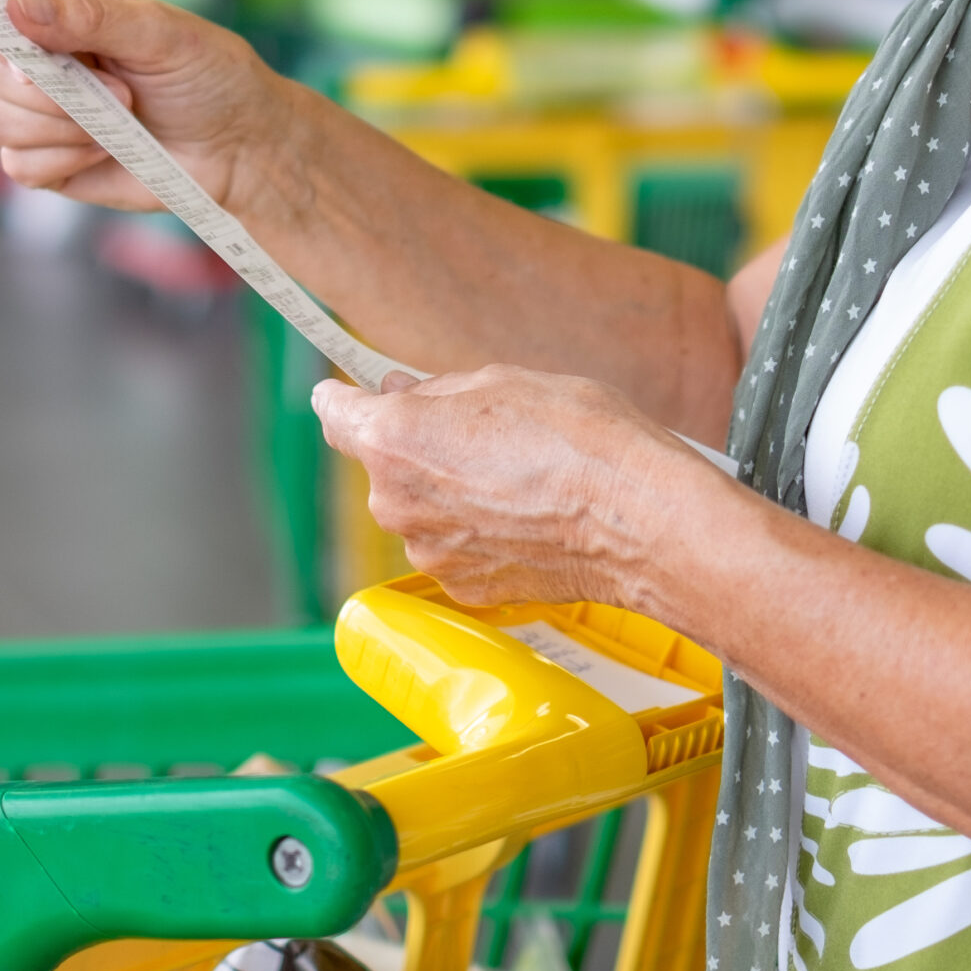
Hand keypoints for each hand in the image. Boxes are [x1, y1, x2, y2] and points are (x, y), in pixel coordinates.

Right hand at [0, 0, 284, 206]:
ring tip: (117, 123)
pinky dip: (62, 159)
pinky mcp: (48, 159)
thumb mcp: (162, 34)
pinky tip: (105, 150)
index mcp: (67, 5)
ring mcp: (41, 110)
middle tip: (119, 93)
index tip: (25, 43)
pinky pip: (16, 165)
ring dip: (56, 127)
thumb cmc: (210, 78)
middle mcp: (44, 54)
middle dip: (45, 89)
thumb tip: (14, 6)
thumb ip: (89, 16)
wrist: (241, 150)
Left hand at [312, 365, 713, 608]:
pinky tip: (527, 514)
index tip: (347, 393)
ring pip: (423, 508)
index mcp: (394, 441)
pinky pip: (455, 547)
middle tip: (480, 429)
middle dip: (418, 445)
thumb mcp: (502, 382)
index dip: (342, 398)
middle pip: (385, 464)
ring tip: (518, 475)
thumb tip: (400, 394)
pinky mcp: (465, 588)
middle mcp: (395, 504)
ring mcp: (429, 553)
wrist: (636, 519)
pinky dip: (479, 531)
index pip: (334, 415)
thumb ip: (435, 392)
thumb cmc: (578, 438)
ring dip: (451, 491)